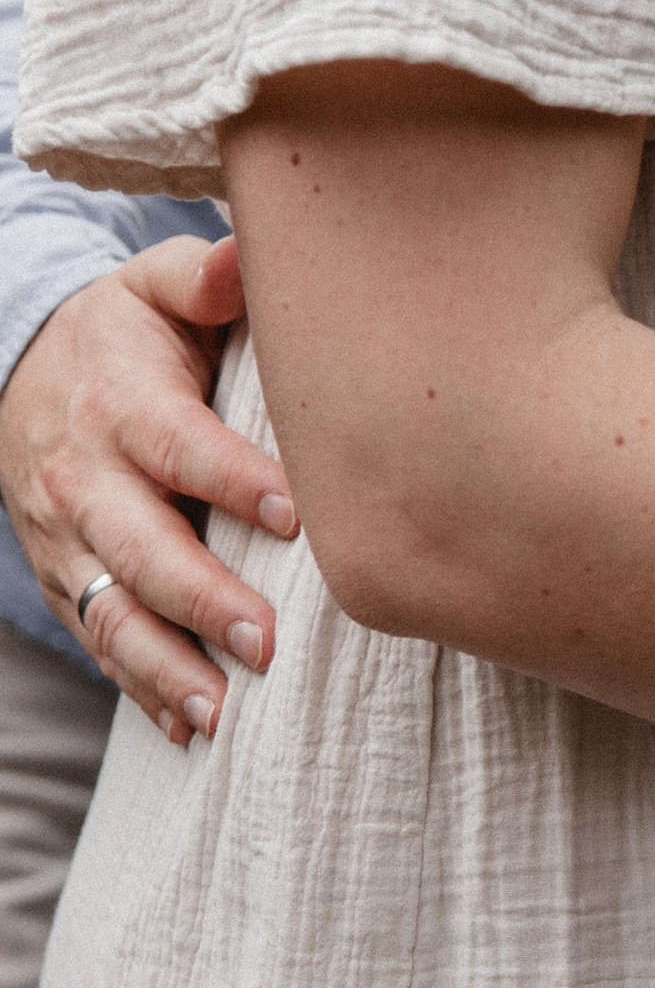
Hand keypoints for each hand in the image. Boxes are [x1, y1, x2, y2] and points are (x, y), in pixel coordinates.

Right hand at [0, 237, 294, 747]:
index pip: (180, 446)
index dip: (234, 480)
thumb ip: (204, 278)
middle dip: (203, 599)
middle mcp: (87, 479)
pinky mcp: (68, 578)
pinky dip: (139, 687)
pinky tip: (188, 727)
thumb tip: (248, 260)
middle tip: (267, 643)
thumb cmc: (125, 331)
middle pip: (144, 546)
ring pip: (114, 611)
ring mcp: (70, 539)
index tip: (294, 515)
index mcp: (121, 402)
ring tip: (221, 711)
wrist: (24, 370)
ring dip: (165, 666)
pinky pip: (100, 640)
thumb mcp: (154, 286)